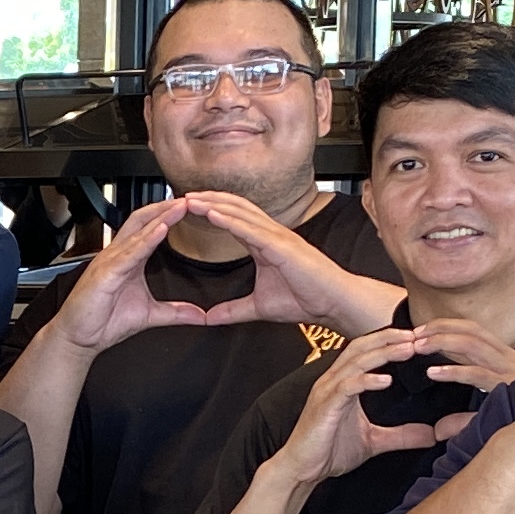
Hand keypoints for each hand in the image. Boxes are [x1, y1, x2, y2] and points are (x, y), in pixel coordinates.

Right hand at [42, 197, 215, 356]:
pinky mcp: (105, 274)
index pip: (149, 228)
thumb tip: (199, 315)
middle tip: (190, 198)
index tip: (191, 208)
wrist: (78, 338)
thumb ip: (176, 312)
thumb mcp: (149, 314)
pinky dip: (146, 240)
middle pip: (142, 220)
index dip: (168, 215)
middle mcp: (117, 256)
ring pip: (137, 232)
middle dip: (166, 207)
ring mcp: (110, 262)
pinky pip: (128, 253)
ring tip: (180, 207)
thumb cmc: (102, 322)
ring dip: (161, 218)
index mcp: (128, 260)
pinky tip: (161, 230)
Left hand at [165, 191, 404, 336]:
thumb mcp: (258, 307)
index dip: (211, 209)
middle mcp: (271, 234)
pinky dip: (231, 220)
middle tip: (181, 195)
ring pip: (241, 213)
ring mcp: (278, 237)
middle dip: (207, 199)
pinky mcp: (284, 246)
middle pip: (234, 207)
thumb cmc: (306, 300)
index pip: (233, 218)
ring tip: (189, 199)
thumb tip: (209, 318)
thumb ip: (233, 311)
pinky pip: (252, 229)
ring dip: (214, 204)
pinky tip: (212, 214)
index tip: (187, 206)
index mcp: (264, 243)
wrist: (334, 304)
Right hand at [272, 330, 447, 478]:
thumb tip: (431, 435)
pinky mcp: (324, 406)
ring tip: (409, 348)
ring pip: (356, 361)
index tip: (419, 340)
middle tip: (418, 334)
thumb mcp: (374, 441)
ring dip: (384, 352)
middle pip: (362, 346)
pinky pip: (347, 387)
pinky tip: (387, 380)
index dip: (391, 342)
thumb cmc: (329, 452)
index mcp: (344, 383)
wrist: (301, 470)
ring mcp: (327, 391)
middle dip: (390, 337)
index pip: (367, 352)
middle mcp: (334, 381)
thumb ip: (401, 435)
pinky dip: (367, 380)